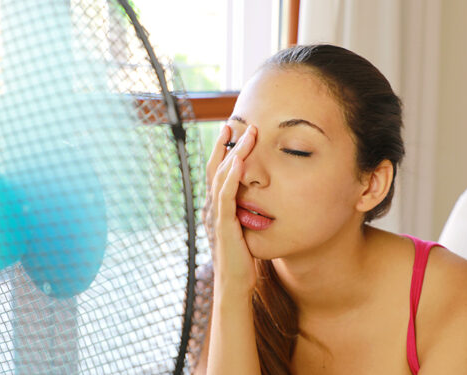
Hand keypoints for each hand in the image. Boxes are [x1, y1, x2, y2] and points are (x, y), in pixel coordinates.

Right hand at [202, 124, 257, 295]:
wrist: (234, 284)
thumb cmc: (242, 259)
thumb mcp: (244, 229)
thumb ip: (244, 212)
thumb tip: (255, 198)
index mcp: (215, 208)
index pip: (216, 173)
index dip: (223, 152)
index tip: (232, 133)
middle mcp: (211, 208)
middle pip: (215, 169)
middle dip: (224, 146)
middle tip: (234, 124)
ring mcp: (216, 217)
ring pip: (221, 178)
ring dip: (233, 154)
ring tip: (244, 135)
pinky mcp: (224, 226)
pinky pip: (226, 197)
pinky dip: (231, 178)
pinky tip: (239, 162)